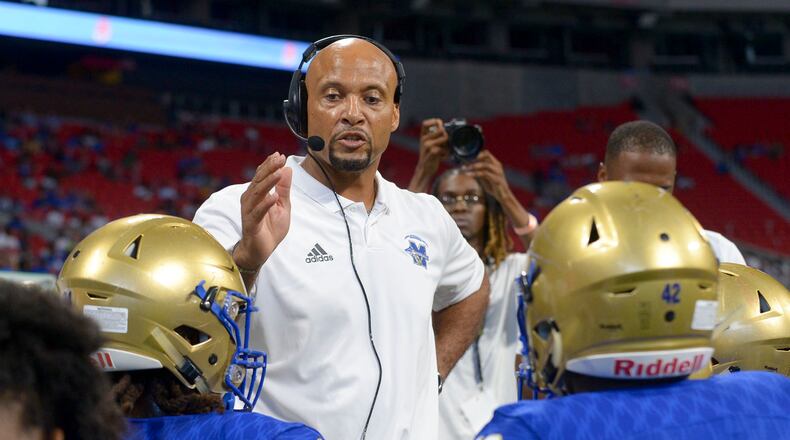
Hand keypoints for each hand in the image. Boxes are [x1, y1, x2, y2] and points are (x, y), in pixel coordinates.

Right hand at [235, 152, 291, 269]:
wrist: (262, 250)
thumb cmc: (270, 228)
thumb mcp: (283, 205)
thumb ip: (284, 188)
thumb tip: (287, 169)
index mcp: (257, 194)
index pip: (262, 175)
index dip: (269, 165)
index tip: (279, 155)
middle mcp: (250, 200)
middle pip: (258, 181)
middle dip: (269, 169)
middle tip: (279, 158)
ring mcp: (249, 211)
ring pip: (257, 193)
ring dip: (268, 183)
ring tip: (278, 173)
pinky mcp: (251, 224)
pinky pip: (257, 212)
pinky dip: (265, 204)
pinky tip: (273, 197)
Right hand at [417, 118, 449, 176]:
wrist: (425, 169)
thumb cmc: (430, 156)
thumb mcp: (430, 144)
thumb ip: (436, 136)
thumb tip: (448, 129)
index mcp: (423, 136)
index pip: (425, 124)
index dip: (434, 122)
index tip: (440, 125)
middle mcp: (424, 139)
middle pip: (441, 130)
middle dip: (446, 136)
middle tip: (445, 144)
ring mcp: (427, 145)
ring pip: (445, 138)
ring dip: (447, 146)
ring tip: (443, 152)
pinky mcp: (432, 151)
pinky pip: (445, 148)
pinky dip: (446, 154)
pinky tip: (442, 157)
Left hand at [465, 150, 508, 201]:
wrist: (503, 196)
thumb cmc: (493, 187)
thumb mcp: (484, 178)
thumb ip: (478, 172)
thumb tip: (468, 167)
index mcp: (495, 164)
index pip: (487, 153)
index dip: (477, 154)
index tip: (468, 159)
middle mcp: (498, 166)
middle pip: (487, 156)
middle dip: (475, 158)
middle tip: (467, 163)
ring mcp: (498, 172)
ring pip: (485, 164)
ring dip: (474, 166)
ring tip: (466, 169)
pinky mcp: (497, 179)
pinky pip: (485, 173)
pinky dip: (475, 173)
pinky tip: (469, 175)